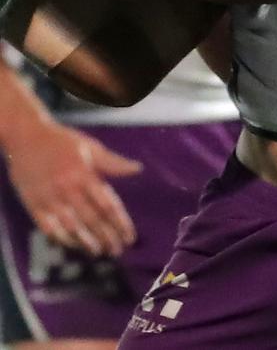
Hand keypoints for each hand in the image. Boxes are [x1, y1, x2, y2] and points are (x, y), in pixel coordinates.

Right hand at [7, 122, 140, 257]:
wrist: (26, 137)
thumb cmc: (63, 141)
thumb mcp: (90, 147)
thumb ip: (113, 162)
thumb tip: (137, 169)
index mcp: (84, 174)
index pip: (108, 205)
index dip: (121, 223)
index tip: (130, 237)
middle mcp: (68, 188)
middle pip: (92, 219)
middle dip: (107, 237)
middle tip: (118, 250)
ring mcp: (49, 198)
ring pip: (72, 227)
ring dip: (87, 242)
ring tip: (99, 251)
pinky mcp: (33, 205)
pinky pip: (49, 228)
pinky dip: (62, 239)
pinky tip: (74, 245)